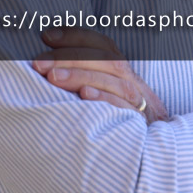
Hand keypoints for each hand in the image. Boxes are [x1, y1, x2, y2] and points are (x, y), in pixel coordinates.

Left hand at [32, 27, 169, 123]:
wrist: (153, 156)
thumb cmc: (117, 121)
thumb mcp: (106, 94)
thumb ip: (86, 77)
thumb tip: (48, 62)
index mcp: (122, 71)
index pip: (102, 44)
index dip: (76, 36)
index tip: (47, 36)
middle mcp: (132, 82)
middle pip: (105, 60)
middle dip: (70, 58)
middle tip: (39, 63)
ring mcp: (138, 103)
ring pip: (113, 81)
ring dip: (82, 75)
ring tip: (53, 77)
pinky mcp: (138, 124)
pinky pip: (123, 108)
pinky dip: (104, 99)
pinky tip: (84, 96)